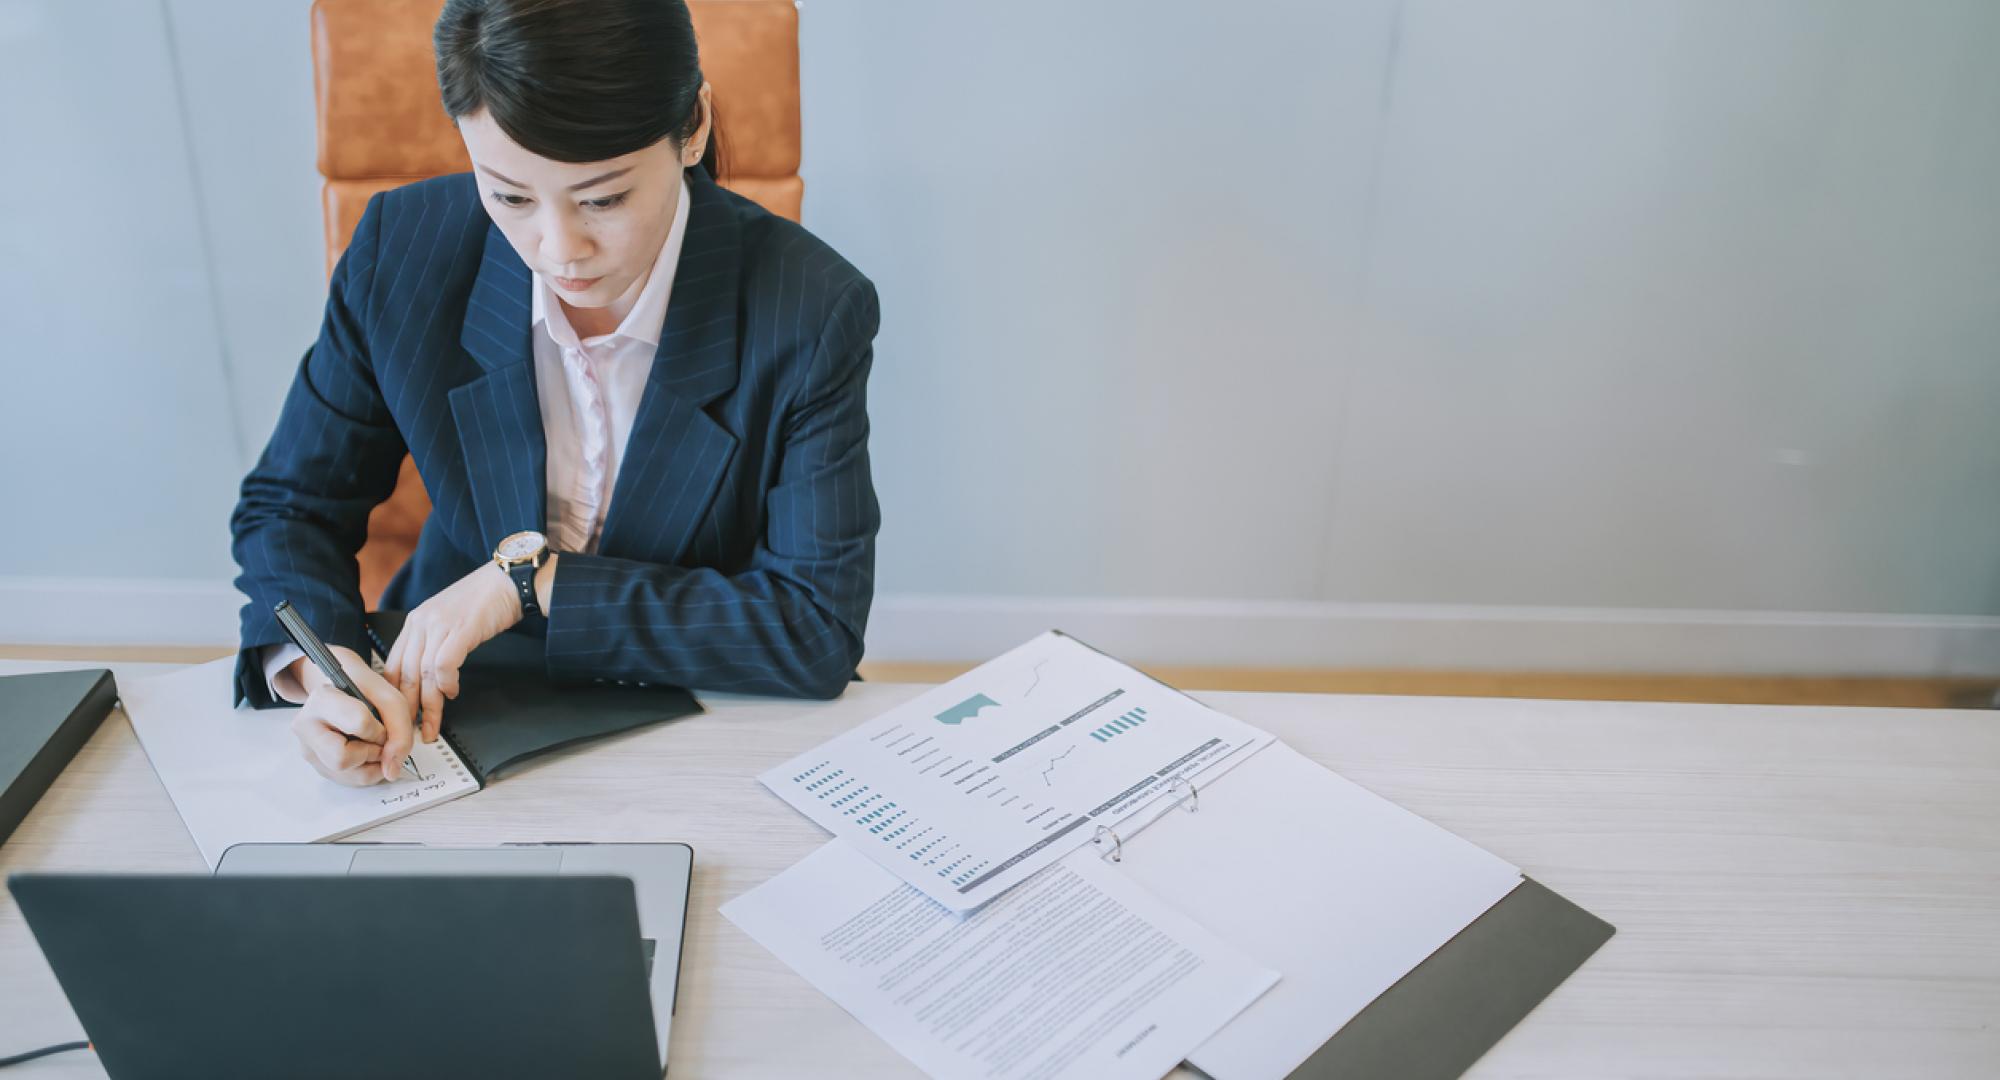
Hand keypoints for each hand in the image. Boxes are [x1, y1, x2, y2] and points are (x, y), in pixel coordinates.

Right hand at [286, 645, 414, 785]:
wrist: (343, 690)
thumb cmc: (364, 691)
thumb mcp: (391, 698)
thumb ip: (400, 731)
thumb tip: (392, 770)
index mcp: (322, 699)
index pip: (358, 723)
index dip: (379, 730)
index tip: (382, 725)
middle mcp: (306, 726)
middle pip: (341, 758)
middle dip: (370, 753)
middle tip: (377, 739)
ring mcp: (308, 748)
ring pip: (345, 774)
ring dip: (371, 764)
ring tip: (372, 744)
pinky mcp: (316, 765)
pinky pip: (347, 781)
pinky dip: (366, 772)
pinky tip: (367, 754)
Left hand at [384, 561, 526, 740]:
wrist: (509, 580)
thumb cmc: (484, 600)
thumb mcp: (449, 620)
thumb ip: (434, 643)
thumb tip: (428, 677)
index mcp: (415, 622)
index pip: (393, 665)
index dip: (394, 696)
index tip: (400, 717)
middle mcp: (421, 623)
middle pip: (405, 674)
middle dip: (407, 709)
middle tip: (412, 732)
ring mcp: (440, 625)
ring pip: (424, 674)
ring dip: (428, 705)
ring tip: (433, 724)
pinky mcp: (460, 630)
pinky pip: (444, 665)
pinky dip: (446, 684)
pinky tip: (453, 693)